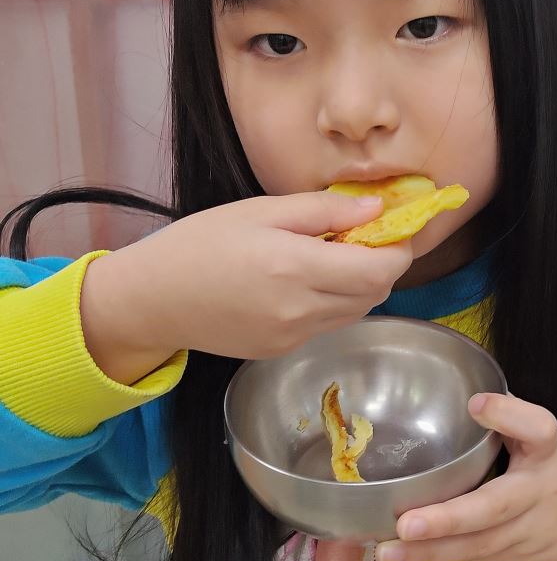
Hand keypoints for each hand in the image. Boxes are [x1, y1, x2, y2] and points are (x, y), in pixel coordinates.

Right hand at [81, 193, 412, 381]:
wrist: (152, 299)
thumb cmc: (200, 243)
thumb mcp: (260, 210)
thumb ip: (324, 211)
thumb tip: (377, 210)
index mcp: (296, 267)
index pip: (381, 270)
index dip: (399, 250)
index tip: (396, 229)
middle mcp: (300, 309)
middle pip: (375, 293)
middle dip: (382, 265)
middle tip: (361, 237)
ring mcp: (292, 335)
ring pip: (355, 311)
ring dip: (358, 285)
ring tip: (329, 257)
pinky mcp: (281, 350)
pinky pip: (326, 325)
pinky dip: (331, 302)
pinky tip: (302, 282)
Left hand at [377, 393, 556, 560]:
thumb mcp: (549, 436)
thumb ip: (510, 418)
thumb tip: (457, 395)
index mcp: (549, 450)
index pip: (538, 429)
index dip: (509, 415)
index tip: (477, 404)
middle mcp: (539, 492)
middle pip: (496, 506)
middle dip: (450, 518)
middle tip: (406, 522)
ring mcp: (528, 531)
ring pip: (477, 544)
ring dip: (429, 549)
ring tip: (387, 548)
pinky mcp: (516, 556)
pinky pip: (474, 556)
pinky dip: (436, 558)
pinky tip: (399, 555)